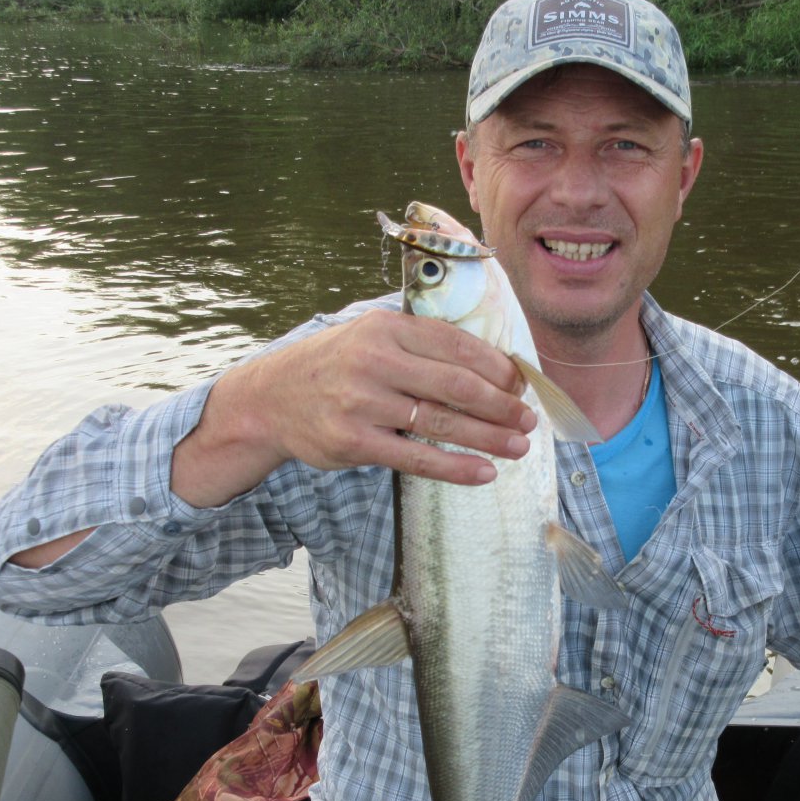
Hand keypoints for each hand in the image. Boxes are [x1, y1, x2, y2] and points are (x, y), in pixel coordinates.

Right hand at [172, 309, 536, 506]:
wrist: (270, 399)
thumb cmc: (336, 366)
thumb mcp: (372, 337)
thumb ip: (421, 346)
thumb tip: (493, 367)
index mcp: (387, 327)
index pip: (457, 345)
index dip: (497, 367)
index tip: (523, 384)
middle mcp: (375, 360)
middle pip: (456, 385)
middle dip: (502, 404)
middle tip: (529, 419)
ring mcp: (362, 402)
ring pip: (441, 422)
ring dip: (488, 437)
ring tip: (518, 447)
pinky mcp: (353, 442)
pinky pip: (416, 458)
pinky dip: (455, 467)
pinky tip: (483, 473)